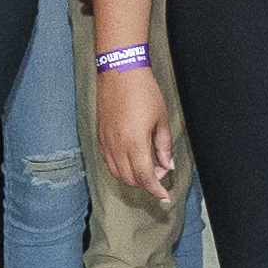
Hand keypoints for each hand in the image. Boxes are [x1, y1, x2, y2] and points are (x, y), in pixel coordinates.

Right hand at [96, 68, 178, 206]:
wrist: (120, 72)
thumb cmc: (143, 92)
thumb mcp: (161, 120)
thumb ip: (164, 146)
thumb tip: (168, 165)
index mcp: (135, 144)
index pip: (145, 178)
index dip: (156, 190)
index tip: (164, 196)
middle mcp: (117, 147)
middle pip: (130, 179)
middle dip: (147, 182)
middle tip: (160, 170)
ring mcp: (106, 142)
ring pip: (117, 173)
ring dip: (133, 177)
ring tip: (147, 165)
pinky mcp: (100, 136)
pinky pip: (108, 161)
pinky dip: (120, 168)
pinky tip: (131, 158)